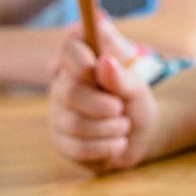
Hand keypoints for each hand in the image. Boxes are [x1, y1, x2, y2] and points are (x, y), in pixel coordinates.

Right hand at [47, 17, 155, 172]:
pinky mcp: (61, 141)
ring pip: (74, 123)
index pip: (69, 48)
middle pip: (68, 91)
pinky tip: (118, 143)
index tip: (93, 66)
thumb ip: (122, 76)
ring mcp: (58, 114)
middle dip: (100, 104)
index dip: (79, 57)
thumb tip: (104, 62)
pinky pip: (78, 147)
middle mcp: (63, 84)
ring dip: (109, 127)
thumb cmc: (134, 102)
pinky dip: (106, 147)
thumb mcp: (137, 88)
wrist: (137, 135)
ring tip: (124, 125)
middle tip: (119, 108)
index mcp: (81, 61)